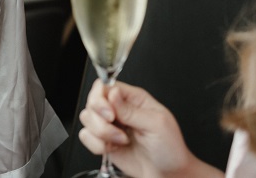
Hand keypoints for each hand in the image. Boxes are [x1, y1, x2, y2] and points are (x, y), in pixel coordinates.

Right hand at [77, 80, 222, 177]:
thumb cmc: (170, 148)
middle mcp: (118, 109)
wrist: (168, 174)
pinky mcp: (103, 141)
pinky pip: (85, 136)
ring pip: (86, 118)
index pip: (105, 86)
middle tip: (117, 129)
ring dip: (101, 133)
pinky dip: (96, 145)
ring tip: (121, 140)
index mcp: (133, 99)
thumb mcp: (157, 124)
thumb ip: (132, 110)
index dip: (101, 98)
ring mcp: (110, 125)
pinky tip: (112, 148)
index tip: (110, 114)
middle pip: (92, 101)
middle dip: (100, 118)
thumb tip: (113, 92)